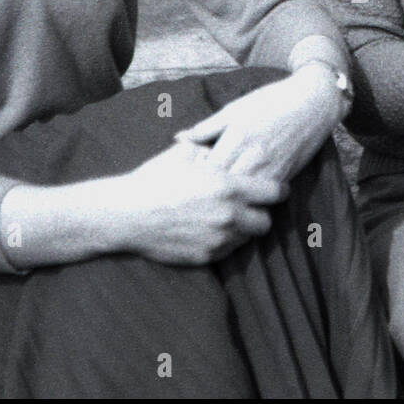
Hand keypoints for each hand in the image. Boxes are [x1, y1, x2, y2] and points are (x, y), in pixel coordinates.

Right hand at [116, 141, 286, 264]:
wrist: (127, 213)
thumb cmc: (155, 179)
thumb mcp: (185, 155)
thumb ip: (213, 151)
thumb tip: (225, 147)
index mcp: (229, 186)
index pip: (275, 192)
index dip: (276, 190)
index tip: (273, 189)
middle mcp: (230, 215)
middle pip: (266, 222)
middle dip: (260, 214)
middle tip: (249, 208)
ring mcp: (219, 239)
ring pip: (247, 239)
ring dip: (241, 230)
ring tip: (225, 219)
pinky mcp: (206, 256)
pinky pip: (227, 251)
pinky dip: (224, 242)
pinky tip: (209, 231)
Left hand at [173, 66, 343, 193]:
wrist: (313, 103)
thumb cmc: (270, 101)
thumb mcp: (235, 108)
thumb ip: (207, 127)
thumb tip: (178, 138)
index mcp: (236, 138)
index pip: (207, 168)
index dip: (193, 178)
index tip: (183, 181)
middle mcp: (253, 157)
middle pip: (223, 187)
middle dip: (208, 194)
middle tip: (193, 198)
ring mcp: (270, 170)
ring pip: (243, 198)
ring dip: (228, 202)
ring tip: (213, 205)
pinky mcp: (284, 178)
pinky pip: (262, 198)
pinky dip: (248, 203)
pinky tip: (238, 204)